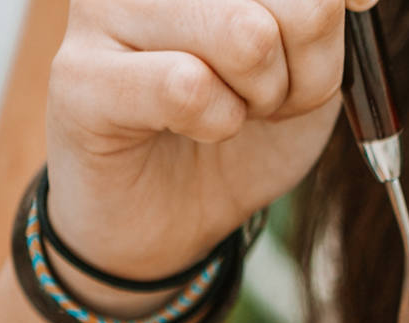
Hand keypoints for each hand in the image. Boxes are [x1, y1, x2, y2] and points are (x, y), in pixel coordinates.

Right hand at [45, 0, 377, 280]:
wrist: (175, 215)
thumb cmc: (241, 129)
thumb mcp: (311, 68)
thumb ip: (326, 17)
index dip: (330, 31)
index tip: (302, 59)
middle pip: (300, 4)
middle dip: (304, 76)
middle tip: (260, 99)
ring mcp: (105, 8)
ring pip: (249, 36)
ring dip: (260, 100)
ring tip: (225, 111)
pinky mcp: (78, 74)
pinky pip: (190, 87)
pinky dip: (217, 125)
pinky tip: (191, 129)